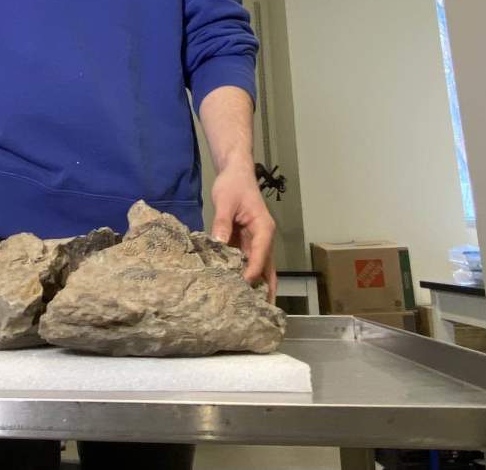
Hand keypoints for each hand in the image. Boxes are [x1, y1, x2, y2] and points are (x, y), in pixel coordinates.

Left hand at [210, 164, 276, 300]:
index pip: (261, 255)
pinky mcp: (243, 242)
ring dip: (253, 286)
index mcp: (264, 229)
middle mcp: (262, 239)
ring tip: (245, 309)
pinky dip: (240, 275)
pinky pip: (244, 262)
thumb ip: (222, 223)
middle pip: (267, 269)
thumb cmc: (233, 185)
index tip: (243, 287)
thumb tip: (218, 244)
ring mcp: (254, 242)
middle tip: (258, 314)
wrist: (234, 172)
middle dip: (264, 290)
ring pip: (257, 269)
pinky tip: (231, 288)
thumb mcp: (225, 201)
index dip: (253, 272)